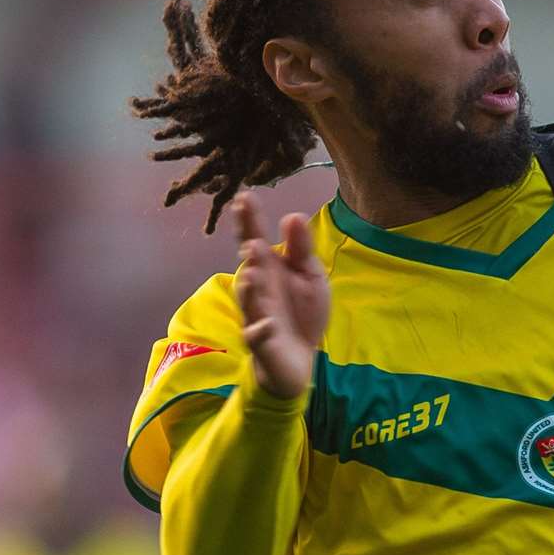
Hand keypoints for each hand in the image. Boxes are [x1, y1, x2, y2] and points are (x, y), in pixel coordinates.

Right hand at [232, 192, 329, 398]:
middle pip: (248, 266)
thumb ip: (301, 249)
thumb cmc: (301, 312)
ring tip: (253, 271)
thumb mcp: (309, 276)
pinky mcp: (261, 341)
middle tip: (250, 236)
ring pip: (249, 299)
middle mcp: (258, 287)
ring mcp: (256, 314)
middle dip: (246, 251)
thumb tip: (292, 215)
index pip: (255, 237)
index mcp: (268, 267)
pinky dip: (260, 329)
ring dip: (250, 288)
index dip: (249, 219)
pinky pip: (257, 335)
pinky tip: (268, 323)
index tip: (244, 196)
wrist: (299, 357)